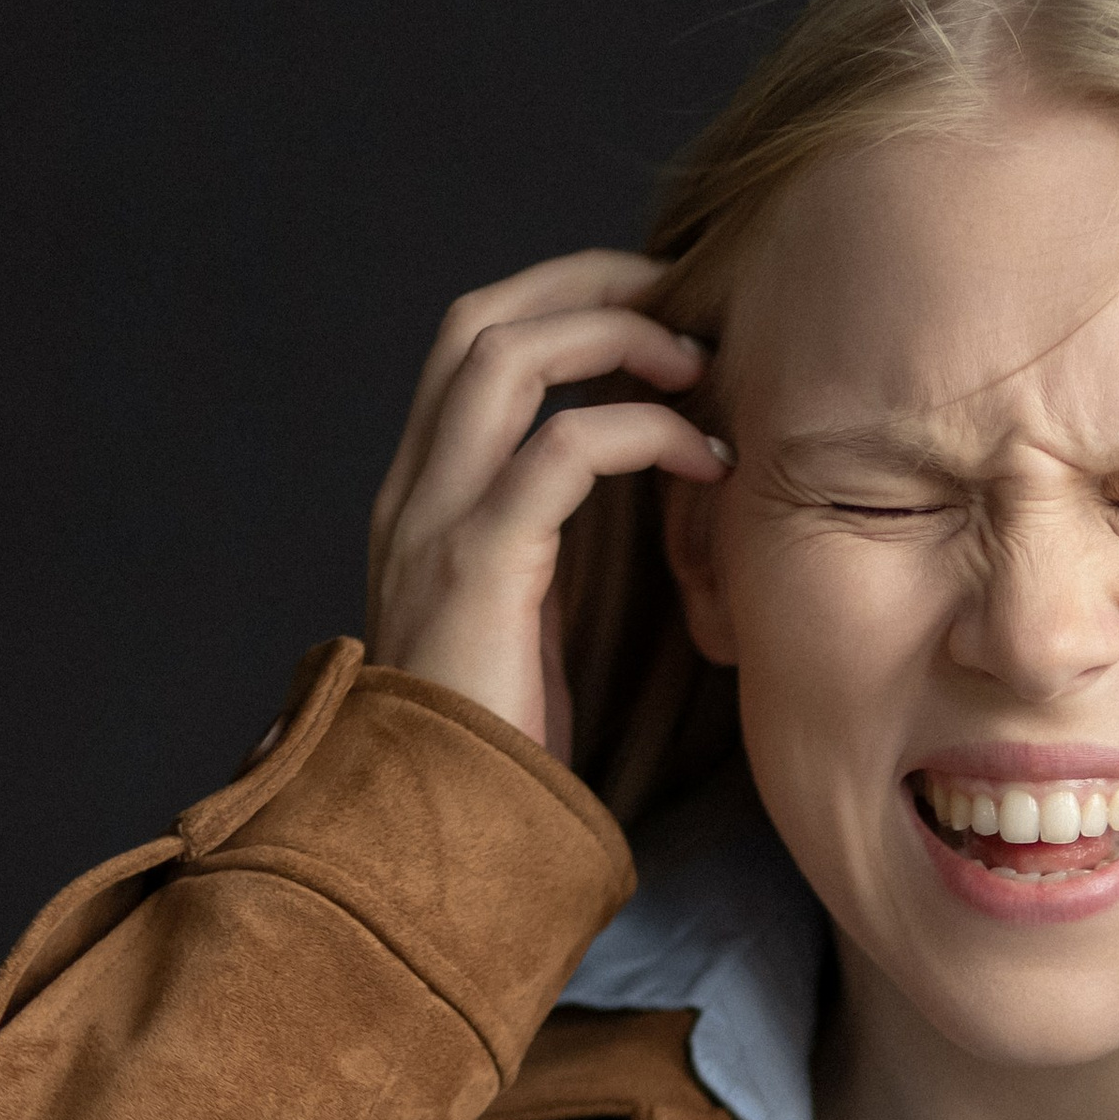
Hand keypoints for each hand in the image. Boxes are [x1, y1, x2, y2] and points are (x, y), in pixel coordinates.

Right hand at [365, 249, 729, 756]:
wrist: (438, 833)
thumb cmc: (497, 747)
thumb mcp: (524, 622)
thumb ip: (551, 544)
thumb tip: (639, 486)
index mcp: (421, 497)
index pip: (472, 346)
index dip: (559, 302)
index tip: (651, 312)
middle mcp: (414, 491)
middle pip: (482, 320)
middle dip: (585, 285)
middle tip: (683, 298)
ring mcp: (435, 521)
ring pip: (508, 356)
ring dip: (614, 336)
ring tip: (699, 362)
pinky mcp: (479, 564)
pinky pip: (563, 450)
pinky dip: (642, 430)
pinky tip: (704, 459)